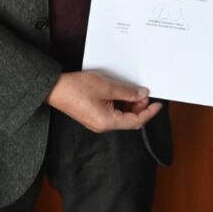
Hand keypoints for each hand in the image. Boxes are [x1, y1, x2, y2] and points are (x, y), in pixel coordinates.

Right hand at [47, 71, 162, 132]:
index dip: (149, 113)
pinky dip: (121, 104)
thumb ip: (128, 92)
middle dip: (140, 108)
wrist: (55, 89)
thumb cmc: (77, 88)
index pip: (136, 122)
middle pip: (129, 120)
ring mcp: (97, 121)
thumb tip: (142, 94)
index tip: (158, 105)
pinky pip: (113, 112)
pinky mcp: (93, 115)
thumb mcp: (107, 87)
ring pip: (121, 116)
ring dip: (130, 105)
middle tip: (144, 93)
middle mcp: (103, 125)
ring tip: (134, 91)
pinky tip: (122, 93)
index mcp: (107, 122)